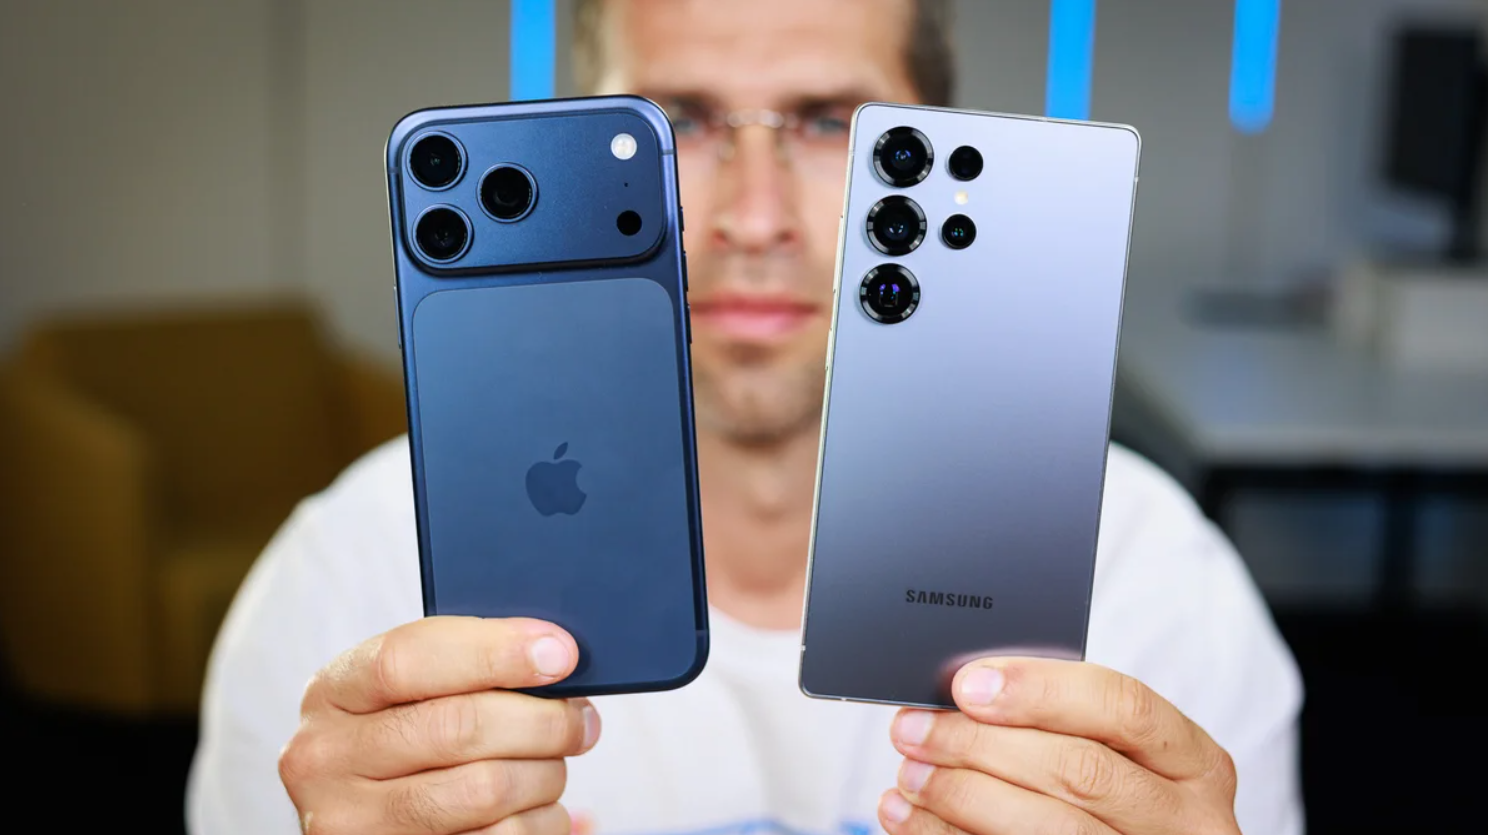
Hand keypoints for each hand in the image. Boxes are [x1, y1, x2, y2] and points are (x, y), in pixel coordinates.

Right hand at [279, 616, 599, 834]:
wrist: (374, 813)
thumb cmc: (411, 735)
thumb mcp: (410, 692)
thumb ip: (463, 666)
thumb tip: (553, 653)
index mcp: (333, 692)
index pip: (408, 659)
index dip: (494, 651)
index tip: (560, 654)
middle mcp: (326, 759)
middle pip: (458, 727)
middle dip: (541, 721)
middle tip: (579, 721)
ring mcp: (355, 822)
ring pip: (485, 790)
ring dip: (544, 776)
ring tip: (552, 766)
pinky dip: (539, 822)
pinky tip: (535, 808)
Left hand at [881, 658, 1238, 834]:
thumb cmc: (1112, 790)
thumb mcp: (1115, 750)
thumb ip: (1062, 718)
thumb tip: (969, 686)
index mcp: (1192, 761)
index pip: (1122, 706)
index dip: (1041, 691)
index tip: (967, 685)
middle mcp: (1185, 819)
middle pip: (1080, 769)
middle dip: (982, 744)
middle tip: (914, 729)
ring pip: (1052, 827)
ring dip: (962, 795)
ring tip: (909, 773)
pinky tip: (909, 815)